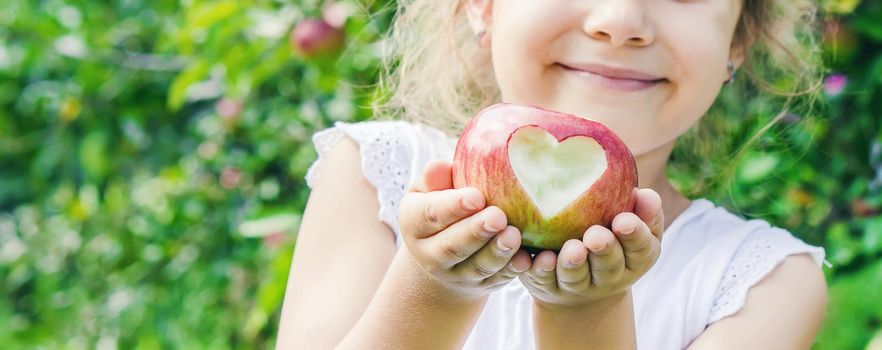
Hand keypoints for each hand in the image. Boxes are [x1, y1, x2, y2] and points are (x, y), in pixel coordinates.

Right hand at [398, 160, 532, 299]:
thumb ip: (435, 178)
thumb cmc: (441, 206)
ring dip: (496, 252)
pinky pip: (497, 279)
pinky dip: (512, 270)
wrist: (442, 253)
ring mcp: (456, 274)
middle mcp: (430, 254)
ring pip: (476, 266)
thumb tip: (441, 166)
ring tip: (513, 236)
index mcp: (414, 223)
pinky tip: (526, 258)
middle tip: (498, 217)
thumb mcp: (429, 190)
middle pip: (452, 245)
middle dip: (475, 232)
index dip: (452, 206)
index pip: (430, 214)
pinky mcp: (481, 285)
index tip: (476, 196)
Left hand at [519, 188, 663, 307]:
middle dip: (603, 250)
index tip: (624, 220)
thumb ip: (644, 212)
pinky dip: (543, 270)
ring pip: (576, 277)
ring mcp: (579, 287)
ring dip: (573, 263)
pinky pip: (545, 281)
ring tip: (572, 249)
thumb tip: (645, 194)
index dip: (634, 235)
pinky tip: (542, 258)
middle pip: (609, 266)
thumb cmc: (612, 240)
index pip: (640, 249)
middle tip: (595, 236)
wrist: (581, 287)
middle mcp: (608, 277)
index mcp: (634, 260)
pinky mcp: (549, 288)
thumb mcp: (633, 228)